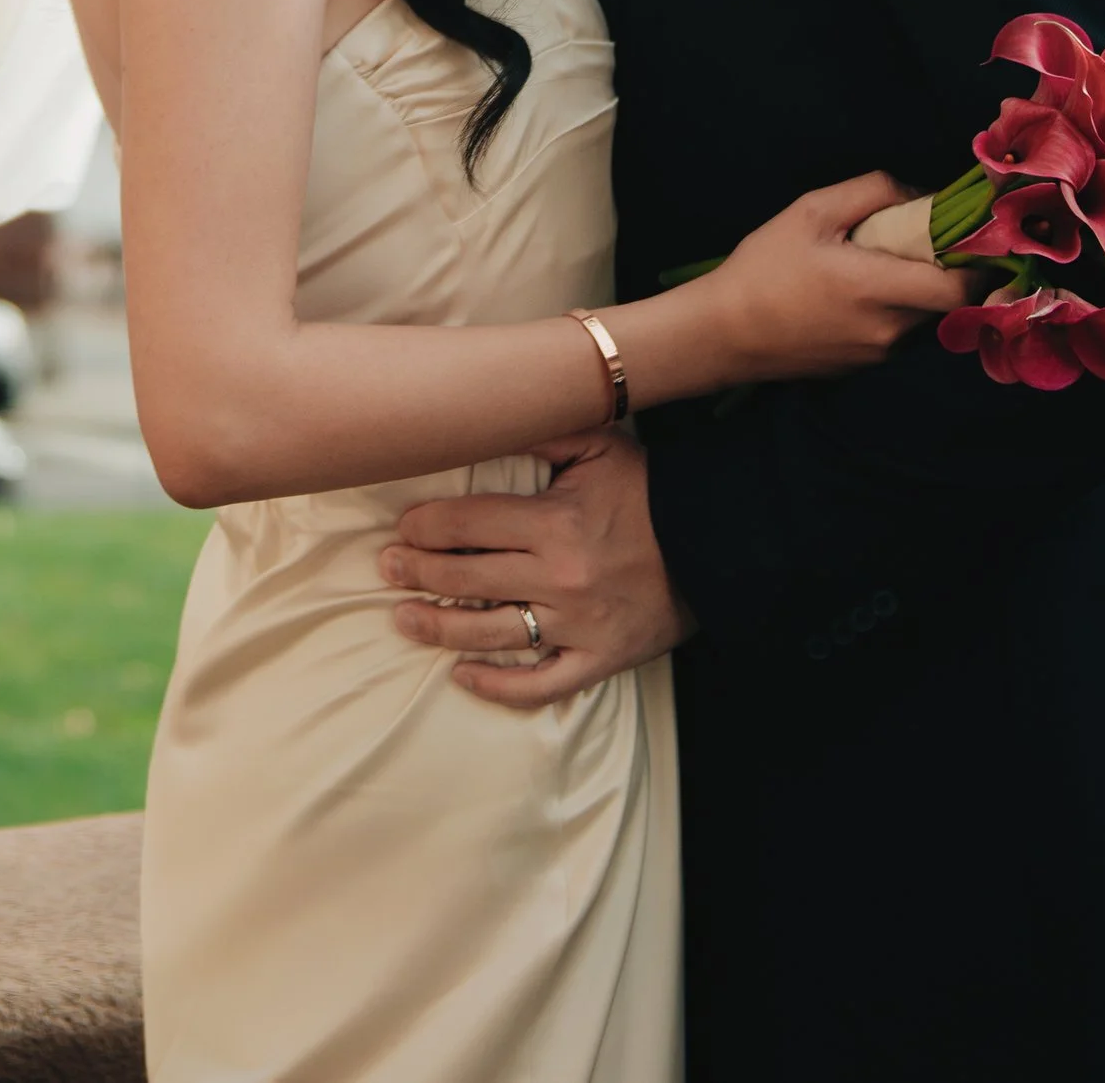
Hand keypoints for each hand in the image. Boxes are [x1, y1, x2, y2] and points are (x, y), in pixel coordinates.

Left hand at [379, 429, 690, 706]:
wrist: (718, 546)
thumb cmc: (652, 492)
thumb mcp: (600, 447)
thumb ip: (541, 432)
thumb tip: (487, 417)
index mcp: (555, 523)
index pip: (469, 523)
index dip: (426, 526)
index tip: (403, 528)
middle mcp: (559, 578)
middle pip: (468, 577)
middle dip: (418, 572)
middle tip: (386, 567)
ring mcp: (577, 624)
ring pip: (491, 633)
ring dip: (439, 627)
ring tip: (404, 618)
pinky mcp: (598, 660)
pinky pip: (541, 684)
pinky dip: (499, 687)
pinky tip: (462, 677)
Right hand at [708, 169, 961, 381]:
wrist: (725, 333)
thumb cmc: (765, 267)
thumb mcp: (811, 210)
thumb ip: (872, 191)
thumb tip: (917, 195)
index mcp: (879, 290)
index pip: (961, 288)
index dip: (977, 263)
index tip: (967, 234)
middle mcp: (890, 330)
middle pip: (946, 302)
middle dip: (942, 269)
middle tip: (917, 238)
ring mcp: (879, 355)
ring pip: (922, 317)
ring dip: (916, 289)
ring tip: (877, 262)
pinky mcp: (864, 367)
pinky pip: (897, 332)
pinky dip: (892, 308)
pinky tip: (854, 291)